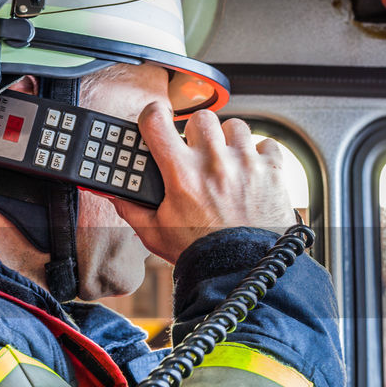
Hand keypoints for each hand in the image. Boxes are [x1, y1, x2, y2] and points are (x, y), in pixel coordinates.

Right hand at [112, 103, 296, 263]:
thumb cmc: (200, 254)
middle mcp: (214, 163)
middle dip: (196, 133)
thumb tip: (113, 193)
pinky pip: (266, 144)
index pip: (156, 120)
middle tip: (196, 153)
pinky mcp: (272, 171)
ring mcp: (246, 164)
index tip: (155, 120)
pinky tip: (251, 172)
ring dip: (228, 141)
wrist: (240, 272)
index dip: (152, 115)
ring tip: (226, 163)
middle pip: (200, 118)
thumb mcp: (155, 234)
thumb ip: (131, 209)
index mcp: (181, 174)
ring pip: (235, 126)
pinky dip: (259, 155)